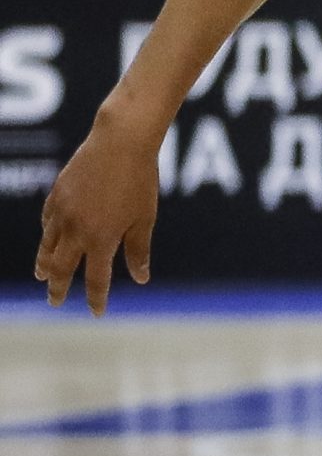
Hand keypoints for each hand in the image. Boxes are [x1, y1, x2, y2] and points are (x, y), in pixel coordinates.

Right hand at [34, 113, 161, 314]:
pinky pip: (47, 222)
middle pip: (63, 268)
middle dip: (58, 288)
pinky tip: (47, 240)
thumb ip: (138, 250)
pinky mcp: (56, 195)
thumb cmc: (140, 181)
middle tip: (54, 302)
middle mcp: (76, 230)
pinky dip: (47, 235)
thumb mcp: (145, 219)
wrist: (120, 143)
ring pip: (48, 246)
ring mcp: (62, 212)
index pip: (97, 279)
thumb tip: (140, 278)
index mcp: (101, 239)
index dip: (96, 298)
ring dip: (46, 264)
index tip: (96, 313)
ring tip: (43, 275)